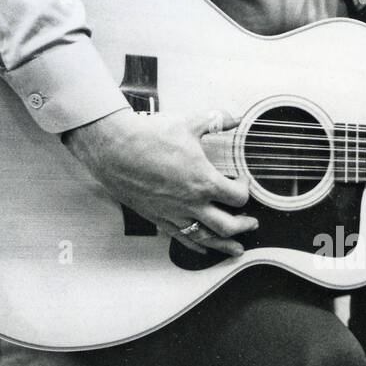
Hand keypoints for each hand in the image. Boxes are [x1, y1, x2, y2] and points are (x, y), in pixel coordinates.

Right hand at [63, 107, 256, 254]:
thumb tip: (233, 116)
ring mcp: (173, 213)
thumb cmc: (149, 137)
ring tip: (236, 249)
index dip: (245, 190)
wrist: (113, 149)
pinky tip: (203, 249)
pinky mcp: (157, 217)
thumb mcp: (189, 123)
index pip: (237, 197)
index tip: (242, 183)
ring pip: (206, 238)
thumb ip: (216, 121)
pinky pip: (181, 238)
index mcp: (203, 182)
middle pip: (228, 226)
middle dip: (243, 226)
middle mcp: (191, 203)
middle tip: (251, 224)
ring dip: (225, 245)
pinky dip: (195, 246)